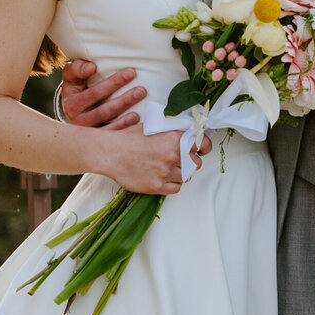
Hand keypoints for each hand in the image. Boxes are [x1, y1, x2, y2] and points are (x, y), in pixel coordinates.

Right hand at [60, 59, 146, 128]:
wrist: (71, 115)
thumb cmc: (76, 91)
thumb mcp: (71, 80)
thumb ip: (77, 69)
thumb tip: (91, 67)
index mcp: (71, 104)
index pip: (94, 93)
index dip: (113, 82)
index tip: (131, 72)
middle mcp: (78, 121)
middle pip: (104, 111)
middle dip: (124, 99)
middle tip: (142, 90)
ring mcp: (89, 134)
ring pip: (110, 124)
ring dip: (127, 114)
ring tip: (142, 105)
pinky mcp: (98, 143)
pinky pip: (113, 136)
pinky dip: (126, 128)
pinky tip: (137, 120)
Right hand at [96, 125, 210, 194]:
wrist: (110, 153)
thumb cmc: (128, 138)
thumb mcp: (153, 126)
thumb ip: (172, 130)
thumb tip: (187, 131)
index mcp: (175, 138)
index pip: (203, 143)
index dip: (204, 147)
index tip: (202, 149)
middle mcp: (173, 155)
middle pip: (196, 163)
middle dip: (191, 161)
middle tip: (182, 159)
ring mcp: (165, 172)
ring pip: (187, 176)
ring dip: (181, 173)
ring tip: (170, 168)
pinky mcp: (157, 186)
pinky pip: (176, 188)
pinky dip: (173, 184)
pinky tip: (165, 177)